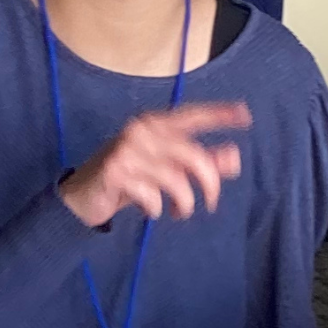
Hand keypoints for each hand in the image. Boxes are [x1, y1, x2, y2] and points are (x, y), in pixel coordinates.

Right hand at [59, 102, 251, 226]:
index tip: (245, 115)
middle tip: (212, 203)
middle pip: (193, 155)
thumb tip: (233, 158)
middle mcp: (141, 131)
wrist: (81, 197)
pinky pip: (152, 195)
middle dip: (209, 183)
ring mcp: (126, 151)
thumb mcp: (165, 170)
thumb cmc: (129, 180)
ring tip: (179, 211)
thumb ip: (198, 163)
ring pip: (176, 179)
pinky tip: (151, 210)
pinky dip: (157, 208)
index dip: (218, 115)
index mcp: (154, 125)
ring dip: (184, 203)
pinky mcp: (115, 173)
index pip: (192, 116)